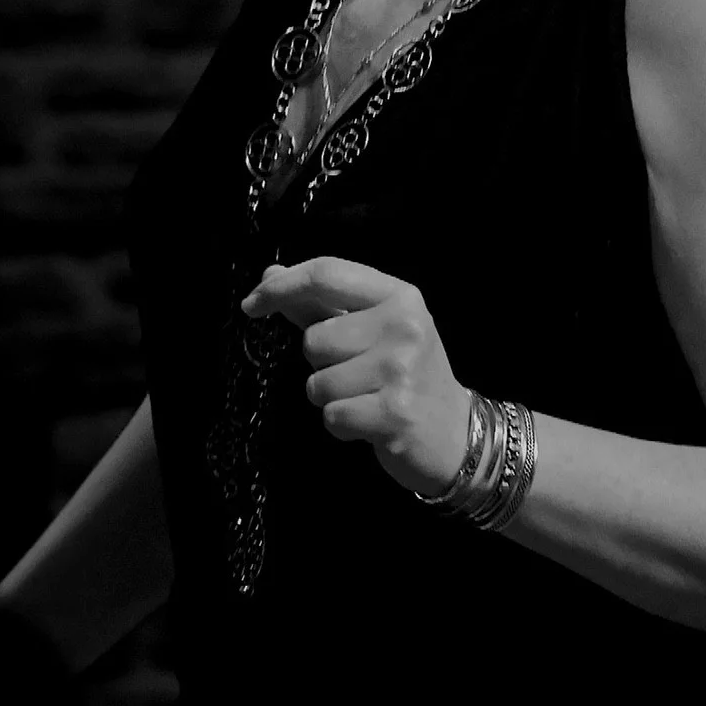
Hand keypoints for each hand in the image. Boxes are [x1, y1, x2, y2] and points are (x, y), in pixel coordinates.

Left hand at [241, 256, 469, 496]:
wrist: (454, 431)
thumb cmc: (406, 373)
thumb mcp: (373, 328)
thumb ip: (320, 303)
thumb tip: (269, 274)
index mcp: (399, 295)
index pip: (327, 274)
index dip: (282, 286)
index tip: (252, 303)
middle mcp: (403, 326)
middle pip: (315, 338)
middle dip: (320, 362)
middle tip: (356, 371)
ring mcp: (401, 370)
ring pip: (317, 381)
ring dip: (330, 396)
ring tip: (365, 396)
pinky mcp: (394, 413)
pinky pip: (331, 416)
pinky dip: (340, 425)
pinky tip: (368, 422)